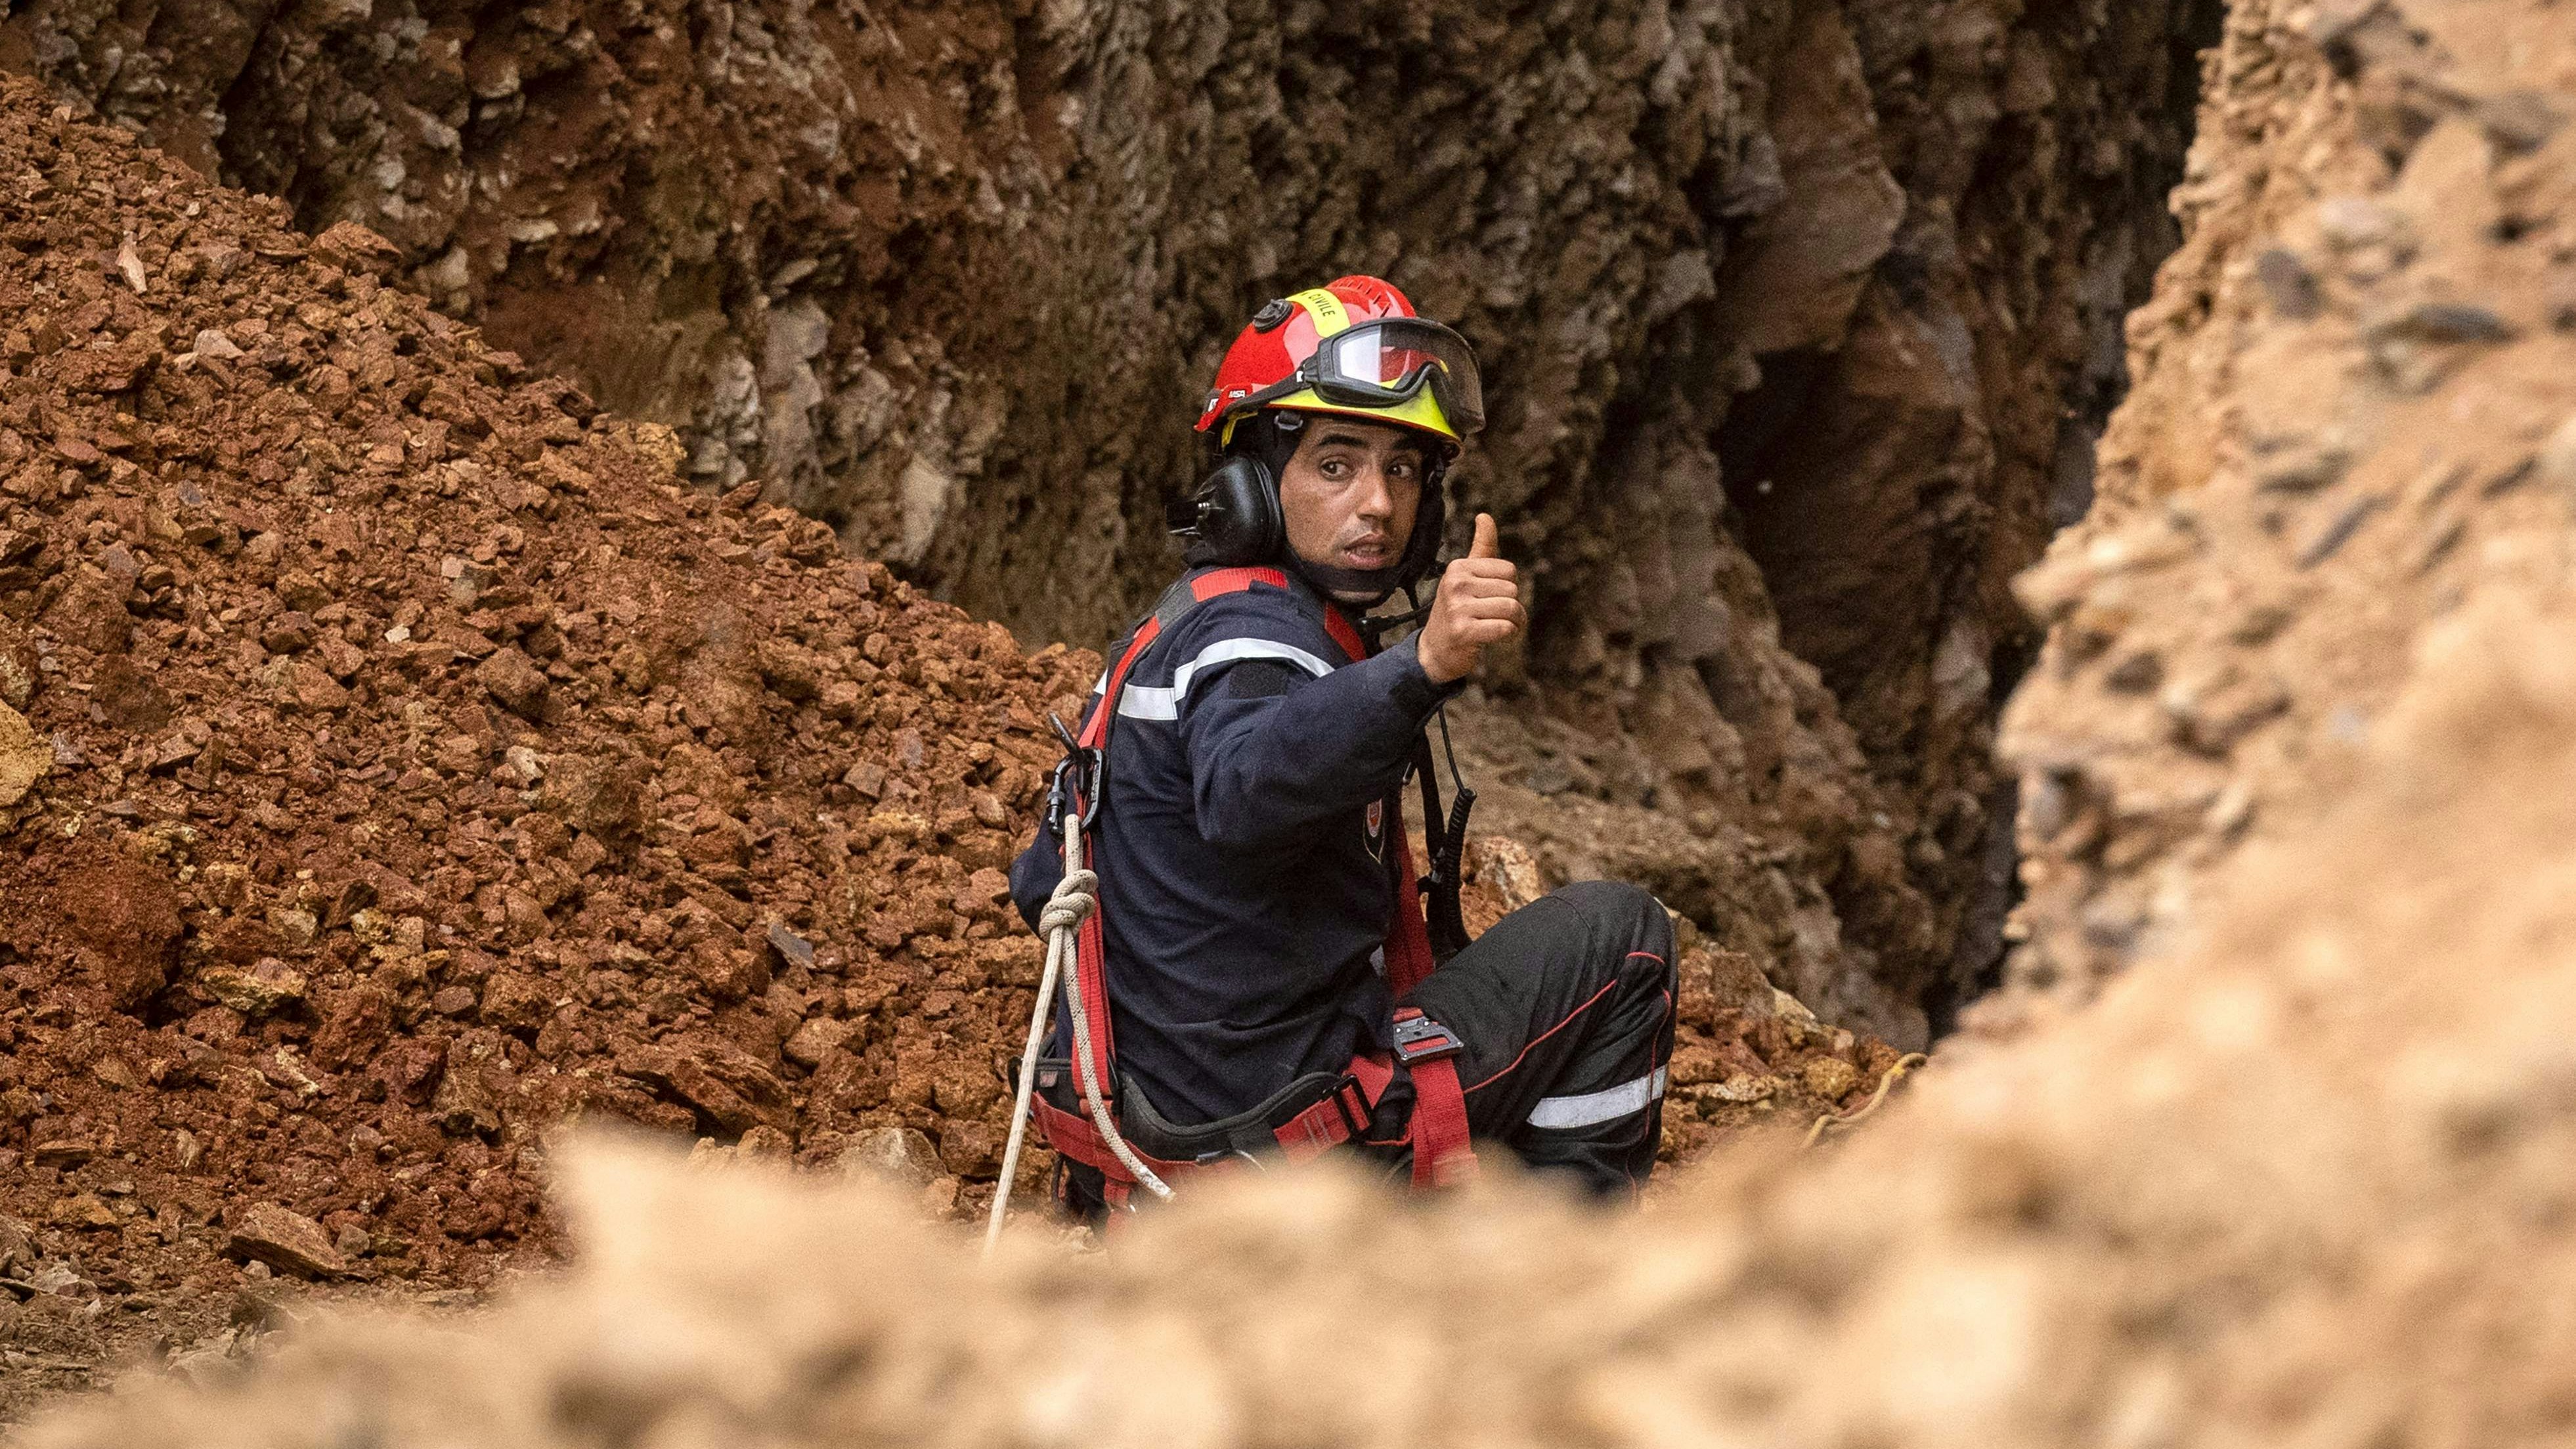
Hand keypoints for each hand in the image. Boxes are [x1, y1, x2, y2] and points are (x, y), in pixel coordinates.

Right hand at [1417, 514, 1523, 684]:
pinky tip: (1494, 639)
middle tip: (1494, 617)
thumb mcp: (1466, 577)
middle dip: (1513, 608)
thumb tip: (1485, 516)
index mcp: (1458, 568)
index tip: (1491, 599)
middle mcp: (1455, 583)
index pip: (1509, 570)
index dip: (1508, 588)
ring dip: (1514, 623)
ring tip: (1496, 628)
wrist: (1435, 651)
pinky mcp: (1463, 631)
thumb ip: (1481, 548)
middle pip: (1512, 590)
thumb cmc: (1458, 610)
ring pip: (1512, 609)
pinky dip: (1508, 636)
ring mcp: (1457, 607)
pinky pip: (1506, 628)